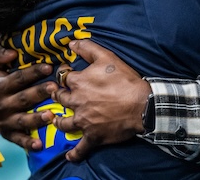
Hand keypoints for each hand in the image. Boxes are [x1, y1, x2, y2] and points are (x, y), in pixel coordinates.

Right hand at [0, 45, 54, 150]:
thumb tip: (12, 52)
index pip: (18, 78)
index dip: (33, 73)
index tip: (48, 67)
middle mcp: (2, 104)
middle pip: (23, 99)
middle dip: (39, 93)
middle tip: (54, 88)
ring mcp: (4, 120)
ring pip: (22, 120)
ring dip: (36, 119)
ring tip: (51, 115)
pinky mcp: (7, 132)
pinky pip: (17, 139)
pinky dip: (27, 143)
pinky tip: (39, 145)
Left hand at [51, 40, 151, 161]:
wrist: (141, 105)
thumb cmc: (124, 80)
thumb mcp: (106, 57)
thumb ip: (87, 48)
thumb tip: (71, 43)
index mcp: (78, 82)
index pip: (62, 77)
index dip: (63, 75)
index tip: (65, 75)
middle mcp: (76, 102)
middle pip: (60, 99)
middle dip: (58, 96)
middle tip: (59, 95)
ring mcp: (83, 121)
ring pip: (64, 123)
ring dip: (59, 121)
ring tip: (57, 120)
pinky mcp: (93, 136)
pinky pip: (80, 148)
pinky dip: (74, 153)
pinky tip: (69, 156)